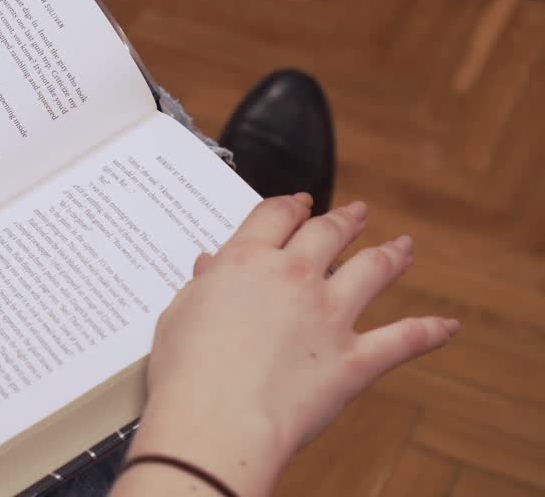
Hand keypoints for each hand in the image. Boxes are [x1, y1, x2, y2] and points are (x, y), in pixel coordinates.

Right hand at [116, 195, 457, 495]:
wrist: (217, 421)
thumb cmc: (186, 374)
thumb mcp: (179, 315)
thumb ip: (202, 287)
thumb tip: (211, 268)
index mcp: (246, 261)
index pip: (276, 216)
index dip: (291, 206)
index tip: (301, 203)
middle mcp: (294, 278)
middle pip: (328, 234)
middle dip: (345, 220)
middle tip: (357, 213)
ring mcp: (330, 316)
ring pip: (372, 270)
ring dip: (391, 255)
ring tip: (403, 247)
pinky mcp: (355, 359)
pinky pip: (403, 339)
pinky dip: (428, 332)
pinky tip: (446, 326)